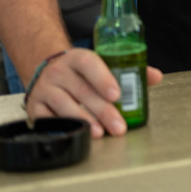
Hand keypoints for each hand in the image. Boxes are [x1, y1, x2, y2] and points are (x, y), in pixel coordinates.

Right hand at [24, 48, 163, 137]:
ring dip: (84, 120)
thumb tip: (155, 77)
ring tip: (99, 132)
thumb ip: (128, 70)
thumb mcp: (101, 64)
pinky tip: (76, 134)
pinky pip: (47, 119)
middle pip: (81, 91)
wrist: (48, 70)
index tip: (117, 94)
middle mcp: (58, 71)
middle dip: (102, 110)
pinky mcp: (34, 106)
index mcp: (77, 58)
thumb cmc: (81, 71)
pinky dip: (63, 127)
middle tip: (118, 125)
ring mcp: (45, 89)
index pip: (89, 64)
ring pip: (65, 105)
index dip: (103, 79)